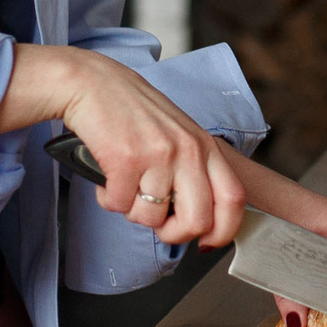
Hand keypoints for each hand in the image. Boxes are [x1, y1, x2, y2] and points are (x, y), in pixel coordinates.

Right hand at [0, 44, 246, 247]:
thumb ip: (192, 170)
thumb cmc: (133, 112)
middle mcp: (187, 150)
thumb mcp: (178, 134)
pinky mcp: (124, 160)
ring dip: (133, 211)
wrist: (92, 83)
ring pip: (151, 218)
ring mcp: (157, 155)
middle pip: (197, 221)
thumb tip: (197, 220)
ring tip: (126, 186)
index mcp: (205, 146)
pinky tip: (108, 178)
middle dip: (173, 234)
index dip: (224, 230)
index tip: (207, 242)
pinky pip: (119, 206)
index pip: (234, 198)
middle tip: (158, 224)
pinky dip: (108, 200)